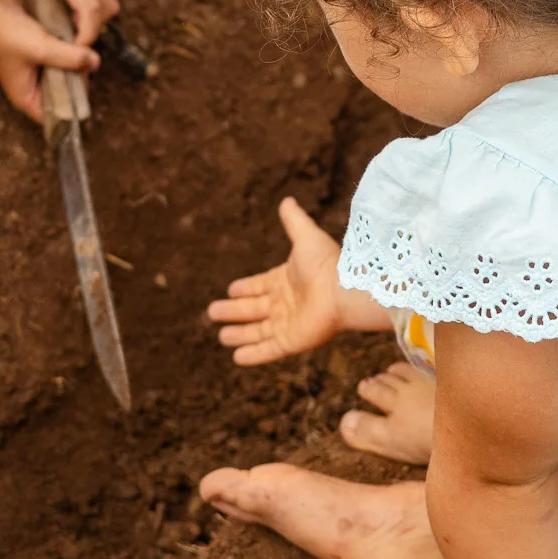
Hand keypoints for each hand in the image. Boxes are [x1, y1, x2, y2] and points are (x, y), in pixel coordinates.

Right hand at [0, 0, 97, 122]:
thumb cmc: (6, 35)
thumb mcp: (42, 47)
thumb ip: (70, 57)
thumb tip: (96, 63)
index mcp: (27, 98)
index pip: (58, 115)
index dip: (74, 105)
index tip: (86, 84)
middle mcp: (30, 90)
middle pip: (63, 95)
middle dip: (76, 80)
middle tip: (87, 61)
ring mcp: (32, 74)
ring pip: (61, 76)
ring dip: (72, 65)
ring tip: (82, 52)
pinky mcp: (35, 58)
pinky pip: (56, 62)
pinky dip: (65, 55)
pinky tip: (74, 43)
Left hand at [0, 0, 117, 47]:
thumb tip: (12, 25)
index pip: (89, 9)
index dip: (86, 35)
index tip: (72, 50)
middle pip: (109, 9)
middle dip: (94, 29)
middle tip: (70, 40)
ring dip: (95, 16)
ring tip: (70, 25)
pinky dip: (93, 2)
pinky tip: (70, 5)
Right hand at [207, 195, 345, 363]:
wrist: (345, 291)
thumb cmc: (327, 264)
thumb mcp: (305, 236)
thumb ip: (294, 220)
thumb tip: (287, 200)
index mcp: (285, 281)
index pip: (259, 286)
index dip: (245, 288)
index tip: (230, 290)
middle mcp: (285, 304)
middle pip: (252, 310)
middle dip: (233, 311)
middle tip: (212, 312)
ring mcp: (287, 325)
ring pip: (256, 332)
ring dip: (239, 334)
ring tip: (221, 336)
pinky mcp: (291, 342)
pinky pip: (267, 350)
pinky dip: (252, 355)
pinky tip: (236, 358)